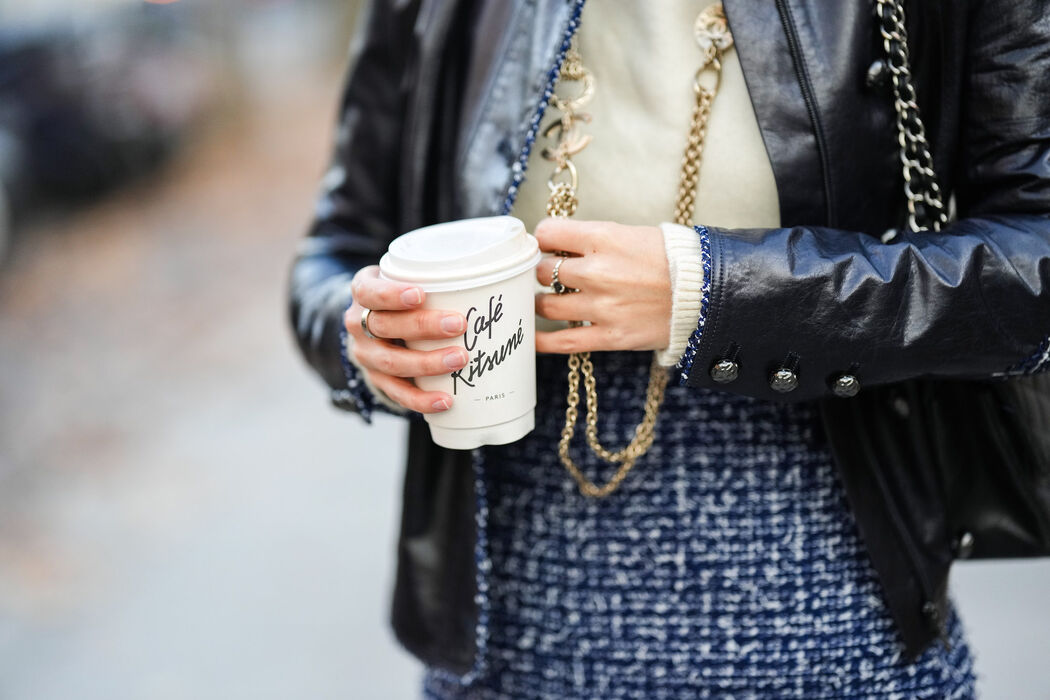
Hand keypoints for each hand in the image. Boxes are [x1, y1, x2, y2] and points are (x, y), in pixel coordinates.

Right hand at [343, 266, 468, 412]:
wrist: (373, 324)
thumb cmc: (399, 296)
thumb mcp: (404, 276)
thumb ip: (432, 274)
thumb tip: (489, 276)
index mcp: (363, 292)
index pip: (369, 292)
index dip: (392, 295)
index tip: (420, 295)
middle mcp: (358, 324)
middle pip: (384, 326)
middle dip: (422, 326)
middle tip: (458, 324)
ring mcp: (366, 355)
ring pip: (391, 362)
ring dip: (427, 363)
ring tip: (460, 359)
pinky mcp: (377, 380)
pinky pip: (397, 393)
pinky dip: (422, 399)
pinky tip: (445, 400)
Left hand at [534, 219, 671, 353]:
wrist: (706, 291)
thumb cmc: (669, 259)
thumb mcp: (630, 234)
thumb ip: (592, 240)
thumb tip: (557, 246)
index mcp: (603, 238)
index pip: (547, 233)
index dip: (543, 239)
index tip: (547, 246)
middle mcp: (597, 271)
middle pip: (543, 271)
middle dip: (544, 272)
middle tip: (553, 276)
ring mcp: (602, 306)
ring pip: (546, 306)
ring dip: (543, 304)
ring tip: (548, 302)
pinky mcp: (610, 336)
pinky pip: (563, 342)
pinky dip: (542, 342)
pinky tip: (532, 338)